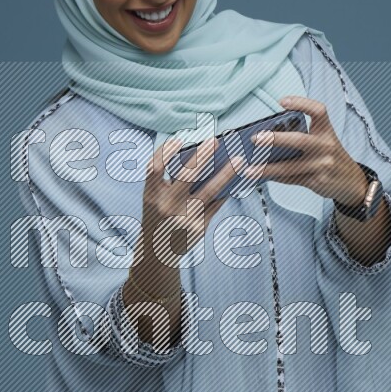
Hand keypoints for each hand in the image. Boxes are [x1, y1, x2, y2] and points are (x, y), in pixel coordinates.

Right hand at [137, 134, 245, 266]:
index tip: (179, 139)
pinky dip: (226, 192)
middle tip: (216, 141)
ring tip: (239, 160)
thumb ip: (166, 180)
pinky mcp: (198, 228)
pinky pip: (215, 205)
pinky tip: (237, 181)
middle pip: (186, 176)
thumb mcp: (154, 198)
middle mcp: (166, 206)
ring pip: (209, 191)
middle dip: (203, 156)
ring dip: (226, 174)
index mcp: (151, 195)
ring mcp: (184, 218)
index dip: (165, 152)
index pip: (154, 168)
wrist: (157, 252)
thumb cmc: (157, 216)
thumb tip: (198, 155)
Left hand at [242, 94, 366, 204]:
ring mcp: (321, 165)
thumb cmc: (330, 157)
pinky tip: (261, 176)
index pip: (318, 111)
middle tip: (255, 138)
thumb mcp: (323, 141)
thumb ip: (302, 136)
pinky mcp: (316, 181)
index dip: (301, 103)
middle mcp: (326, 146)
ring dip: (266, 168)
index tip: (282, 101)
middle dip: (275, 139)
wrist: (352, 182)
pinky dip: (274, 176)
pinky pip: (291, 178)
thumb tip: (268, 137)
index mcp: (327, 131)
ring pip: (289, 166)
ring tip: (249, 169)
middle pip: (299, 140)